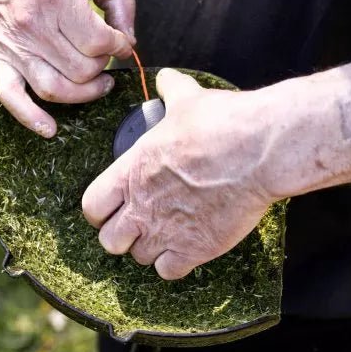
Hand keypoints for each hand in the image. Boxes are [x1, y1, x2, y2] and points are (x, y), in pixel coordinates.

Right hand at [0, 0, 135, 137]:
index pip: (96, 44)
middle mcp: (31, 27)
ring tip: (99, 84)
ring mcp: (14, 46)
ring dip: (83, 94)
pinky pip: (11, 97)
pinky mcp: (0, 57)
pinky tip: (51, 129)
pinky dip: (30, 118)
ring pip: (54, 90)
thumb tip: (129, 44)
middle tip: (106, 53)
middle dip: (103, 66)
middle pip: (80, 70)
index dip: (118, 46)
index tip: (121, 41)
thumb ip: (121, 3)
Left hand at [82, 69, 275, 279]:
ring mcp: (165, 232)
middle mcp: (142, 207)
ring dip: (151, 249)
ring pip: (139, 258)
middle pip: (109, 241)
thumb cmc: (222, 124)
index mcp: (131, 172)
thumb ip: (170, 92)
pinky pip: (168, 272)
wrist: (259, 150)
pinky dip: (175, 265)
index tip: (113, 207)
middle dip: (122, 235)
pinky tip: (187, 248)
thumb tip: (167, 79)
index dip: (100, 210)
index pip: (91, 207)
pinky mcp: (194, 250)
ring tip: (168, 234)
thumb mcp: (188, 101)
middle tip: (141, 224)